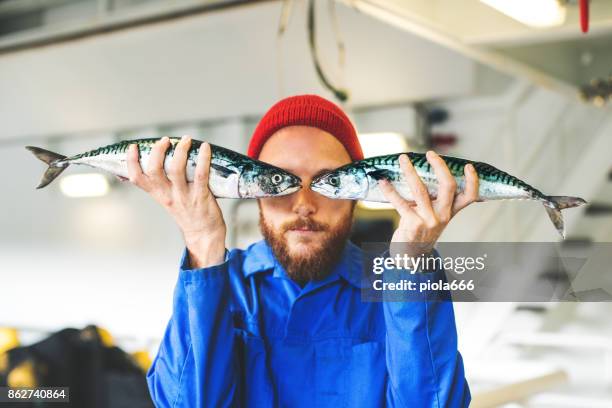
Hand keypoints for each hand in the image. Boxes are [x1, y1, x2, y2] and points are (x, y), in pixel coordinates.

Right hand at [127, 135, 226, 267]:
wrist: (204, 233)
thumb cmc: (187, 212)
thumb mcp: (168, 200)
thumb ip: (160, 184)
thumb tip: (155, 164)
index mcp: (158, 194)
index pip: (137, 179)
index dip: (131, 162)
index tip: (133, 147)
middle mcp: (168, 195)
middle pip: (154, 171)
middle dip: (157, 151)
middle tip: (165, 140)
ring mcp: (184, 196)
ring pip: (176, 170)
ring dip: (180, 151)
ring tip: (185, 139)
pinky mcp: (201, 196)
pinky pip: (201, 174)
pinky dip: (203, 159)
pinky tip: (206, 148)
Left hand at [379, 151, 478, 257]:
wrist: (412, 256)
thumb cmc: (422, 231)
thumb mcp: (435, 217)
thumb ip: (436, 200)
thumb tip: (424, 173)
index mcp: (450, 212)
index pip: (470, 197)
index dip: (472, 181)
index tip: (469, 166)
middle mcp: (443, 215)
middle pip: (448, 187)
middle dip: (440, 167)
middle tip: (429, 153)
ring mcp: (428, 220)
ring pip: (421, 191)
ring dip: (410, 172)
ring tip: (403, 159)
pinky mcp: (413, 224)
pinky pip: (400, 203)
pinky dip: (390, 191)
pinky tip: (383, 181)